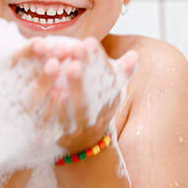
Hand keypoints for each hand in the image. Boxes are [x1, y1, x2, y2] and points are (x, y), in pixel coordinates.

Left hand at [27, 37, 138, 154]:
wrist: (85, 147)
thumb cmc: (96, 108)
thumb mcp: (110, 92)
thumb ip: (121, 73)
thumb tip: (135, 54)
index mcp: (110, 98)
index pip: (107, 77)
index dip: (98, 59)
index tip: (89, 41)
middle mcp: (100, 113)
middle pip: (95, 92)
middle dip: (89, 69)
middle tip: (76, 48)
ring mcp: (84, 126)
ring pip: (80, 107)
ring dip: (75, 88)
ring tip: (67, 67)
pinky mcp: (67, 137)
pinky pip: (63, 124)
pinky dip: (59, 110)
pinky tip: (52, 94)